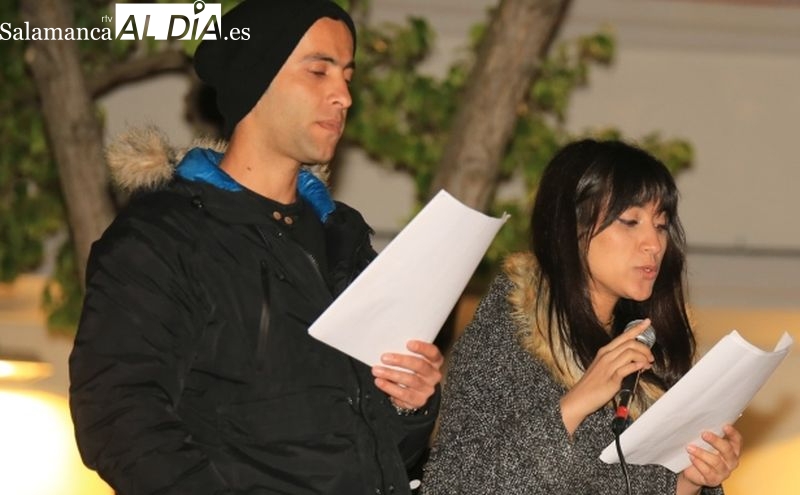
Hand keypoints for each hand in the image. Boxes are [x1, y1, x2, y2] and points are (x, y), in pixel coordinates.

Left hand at [371, 340, 443, 409]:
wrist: (414, 392)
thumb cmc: (410, 370)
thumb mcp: (412, 359)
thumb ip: (404, 352)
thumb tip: (386, 343)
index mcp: (434, 361)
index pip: (432, 352)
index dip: (422, 348)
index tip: (408, 343)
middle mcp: (433, 375)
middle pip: (420, 366)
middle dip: (400, 361)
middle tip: (384, 358)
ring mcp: (427, 389)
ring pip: (410, 380)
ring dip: (391, 374)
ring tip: (377, 370)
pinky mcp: (418, 400)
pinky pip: (403, 394)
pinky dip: (390, 387)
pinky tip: (380, 382)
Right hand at [560, 319, 654, 433]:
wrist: (579, 398)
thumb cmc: (591, 384)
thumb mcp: (604, 368)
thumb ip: (619, 363)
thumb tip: (638, 362)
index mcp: (604, 351)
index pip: (624, 336)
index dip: (637, 328)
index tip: (648, 322)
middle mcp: (606, 356)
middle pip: (630, 343)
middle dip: (645, 348)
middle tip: (651, 357)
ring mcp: (608, 367)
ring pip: (630, 353)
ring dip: (643, 358)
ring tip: (647, 365)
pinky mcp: (611, 379)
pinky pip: (627, 368)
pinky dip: (637, 367)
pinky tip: (641, 369)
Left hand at [676, 424, 742, 493]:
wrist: (693, 472)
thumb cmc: (702, 454)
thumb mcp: (706, 444)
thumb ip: (709, 436)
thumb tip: (701, 421)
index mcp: (732, 450)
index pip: (737, 441)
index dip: (733, 434)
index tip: (725, 426)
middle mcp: (731, 461)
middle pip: (727, 450)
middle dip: (716, 441)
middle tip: (704, 434)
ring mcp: (723, 472)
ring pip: (716, 462)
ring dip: (701, 453)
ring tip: (690, 447)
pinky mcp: (713, 480)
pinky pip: (707, 471)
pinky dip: (698, 463)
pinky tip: (691, 457)